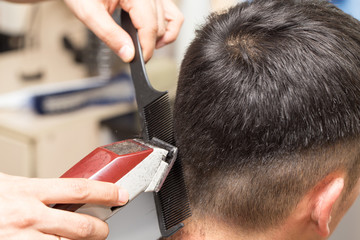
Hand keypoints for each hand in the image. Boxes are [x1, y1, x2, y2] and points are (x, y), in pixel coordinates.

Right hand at [0, 172, 127, 239]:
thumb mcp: (8, 184)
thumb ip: (35, 189)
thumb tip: (60, 192)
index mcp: (27, 191)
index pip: (79, 189)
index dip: (106, 192)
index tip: (120, 194)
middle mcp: (27, 216)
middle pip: (80, 226)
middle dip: (99, 229)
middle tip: (103, 228)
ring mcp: (20, 239)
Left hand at [64, 0, 183, 61]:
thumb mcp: (89, 12)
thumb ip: (109, 34)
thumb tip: (128, 55)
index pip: (149, 25)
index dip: (147, 48)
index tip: (140, 61)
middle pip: (159, 25)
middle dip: (149, 44)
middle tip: (133, 54)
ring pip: (170, 20)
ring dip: (160, 37)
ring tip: (144, 46)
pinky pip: (171, 13)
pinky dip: (167, 27)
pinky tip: (153, 36)